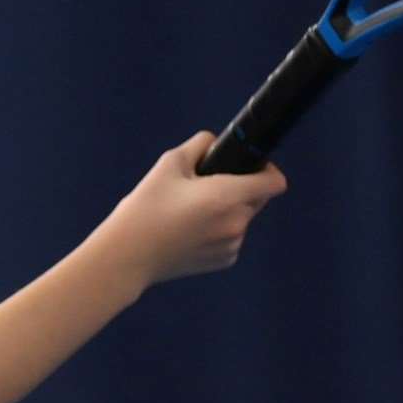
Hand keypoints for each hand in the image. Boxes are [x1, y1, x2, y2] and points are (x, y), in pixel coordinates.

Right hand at [94, 131, 287, 288]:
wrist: (128, 256)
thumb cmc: (145, 209)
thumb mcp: (169, 164)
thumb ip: (200, 145)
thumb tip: (214, 142)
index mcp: (226, 197)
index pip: (274, 182)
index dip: (267, 170)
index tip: (250, 166)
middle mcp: (236, 223)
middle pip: (258, 198)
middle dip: (241, 188)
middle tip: (205, 187)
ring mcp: (231, 245)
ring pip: (243, 217)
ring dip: (228, 210)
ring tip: (191, 212)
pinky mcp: (223, 260)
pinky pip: (232, 237)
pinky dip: (219, 230)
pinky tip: (190, 231)